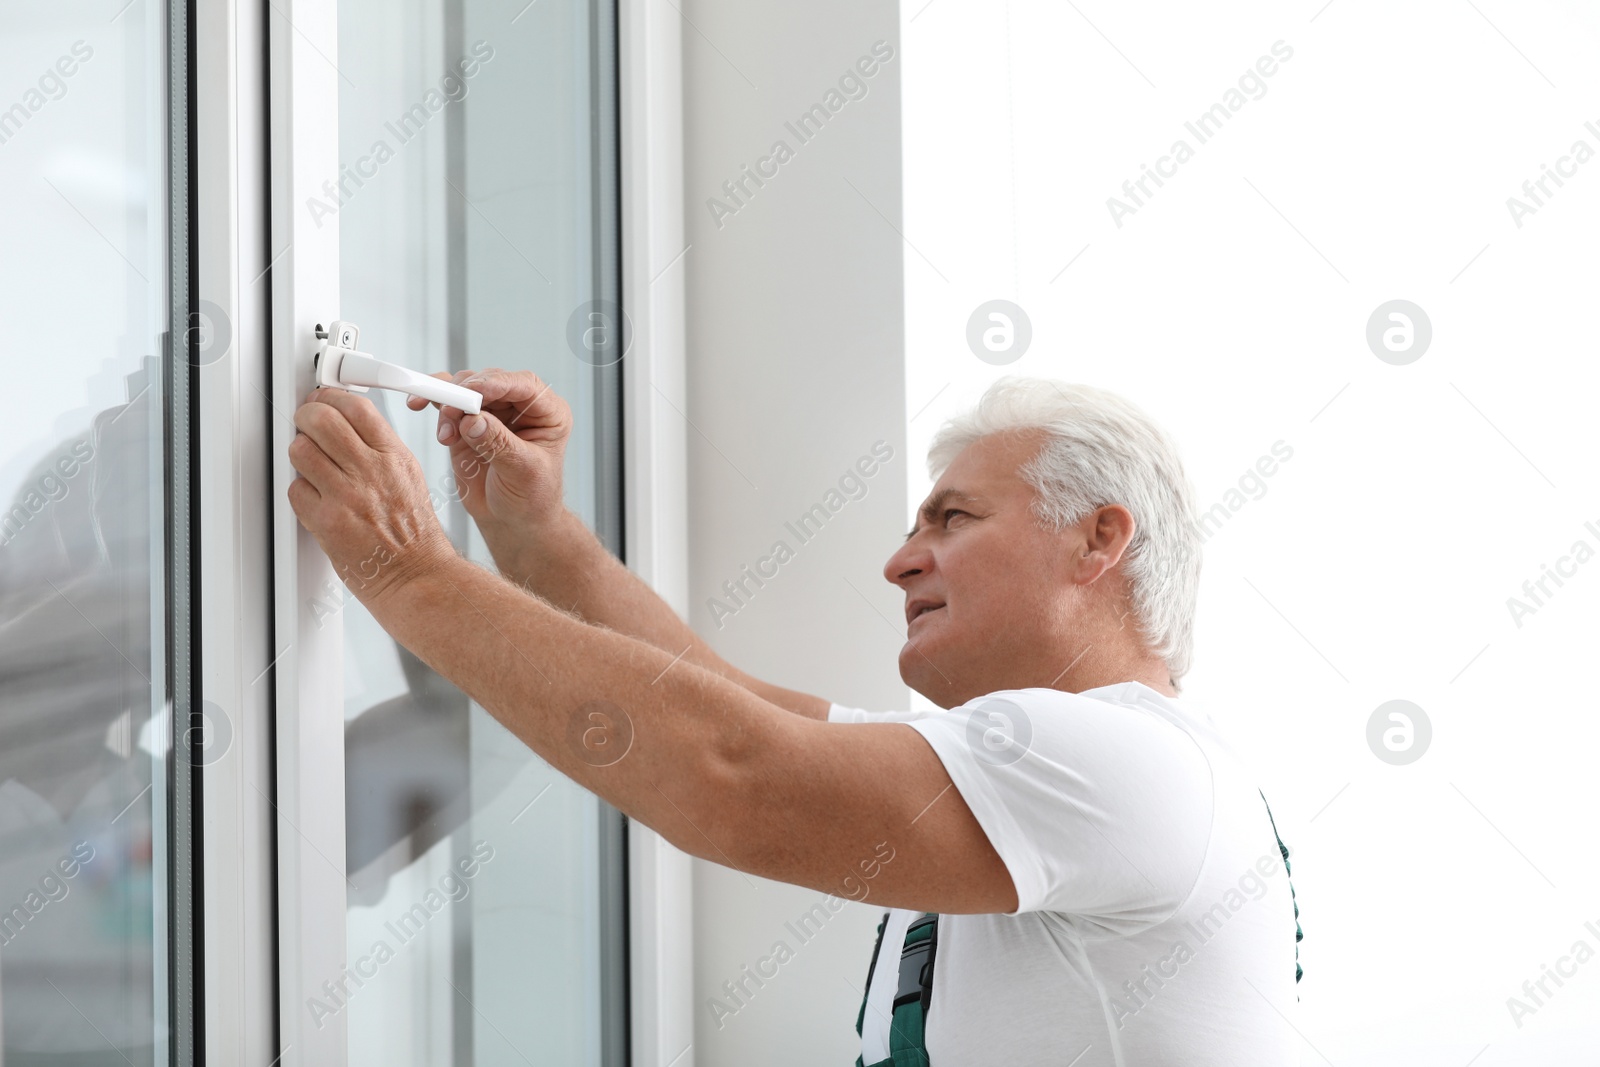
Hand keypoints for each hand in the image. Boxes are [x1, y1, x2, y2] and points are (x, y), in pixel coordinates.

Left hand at [288, 388, 455, 602]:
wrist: (417, 576)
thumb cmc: (414, 535)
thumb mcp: (409, 478)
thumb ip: (379, 449)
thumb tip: (346, 425)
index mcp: (395, 458)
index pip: (356, 408)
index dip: (330, 398)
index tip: (322, 401)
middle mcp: (372, 472)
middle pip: (321, 420)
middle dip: (306, 416)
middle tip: (305, 423)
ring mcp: (348, 497)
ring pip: (300, 451)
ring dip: (299, 453)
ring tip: (310, 464)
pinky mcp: (327, 523)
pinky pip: (296, 490)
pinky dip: (300, 493)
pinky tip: (315, 499)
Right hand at [405, 368, 571, 533]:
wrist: (513, 521)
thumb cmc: (532, 498)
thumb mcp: (522, 471)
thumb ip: (498, 444)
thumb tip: (472, 419)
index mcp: (548, 412)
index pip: (523, 384)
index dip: (496, 383)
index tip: (472, 392)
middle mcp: (520, 406)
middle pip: (489, 381)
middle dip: (465, 394)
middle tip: (450, 413)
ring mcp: (493, 412)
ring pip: (464, 388)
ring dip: (448, 404)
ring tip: (446, 435)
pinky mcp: (467, 422)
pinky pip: (448, 402)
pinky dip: (434, 405)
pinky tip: (426, 414)